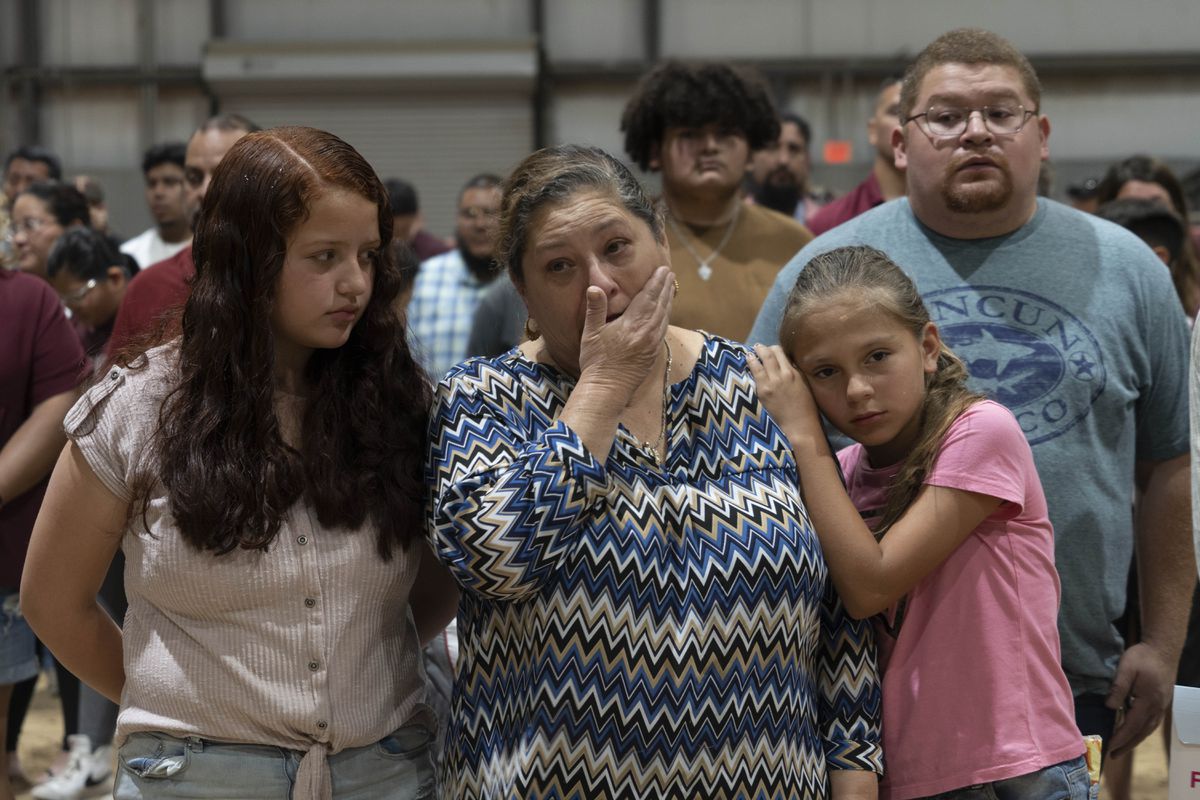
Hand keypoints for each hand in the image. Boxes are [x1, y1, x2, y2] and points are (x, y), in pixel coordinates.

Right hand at [577, 265, 673, 398]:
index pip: (648, 297)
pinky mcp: (653, 354)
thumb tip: (594, 287)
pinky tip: (664, 313)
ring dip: (668, 301)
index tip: (663, 270)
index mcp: (633, 324)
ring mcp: (653, 344)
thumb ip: (595, 309)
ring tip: (670, 289)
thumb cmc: (596, 361)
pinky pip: (663, 330)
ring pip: (664, 317)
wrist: (607, 389)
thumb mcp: (591, 333)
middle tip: (669, 274)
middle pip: (661, 304)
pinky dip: (665, 317)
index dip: (656, 282)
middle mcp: (647, 332)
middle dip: (666, 288)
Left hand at [748, 344, 825, 453]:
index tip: (771, 350)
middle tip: (758, 347)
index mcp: (794, 372)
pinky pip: (754, 375)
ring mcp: (771, 383)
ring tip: (749, 353)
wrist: (800, 425)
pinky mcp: (763, 392)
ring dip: (753, 355)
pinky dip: (750, 367)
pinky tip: (747, 365)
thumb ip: (795, 373)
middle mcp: (782, 375)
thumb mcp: (804, 385)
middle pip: (769, 354)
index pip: (781, 352)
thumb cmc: (806, 408)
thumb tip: (786, 364)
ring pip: (759, 362)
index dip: (774, 349)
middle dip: (762, 348)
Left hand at [1105, 641, 1174, 755]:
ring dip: (1135, 740)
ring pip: (1148, 729)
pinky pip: (1151, 722)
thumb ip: (1118, 688)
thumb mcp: (1126, 668)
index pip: (1132, 725)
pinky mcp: (1161, 702)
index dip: (1121, 737)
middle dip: (1127, 744)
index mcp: (1148, 701)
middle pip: (1141, 732)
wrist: (1163, 649)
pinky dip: (1142, 731)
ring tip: (1122, 748)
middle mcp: (1157, 708)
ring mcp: (1161, 706)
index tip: (1110, 746)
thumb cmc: (1143, 657)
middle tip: (1113, 755)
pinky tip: (1135, 733)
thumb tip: (1110, 707)